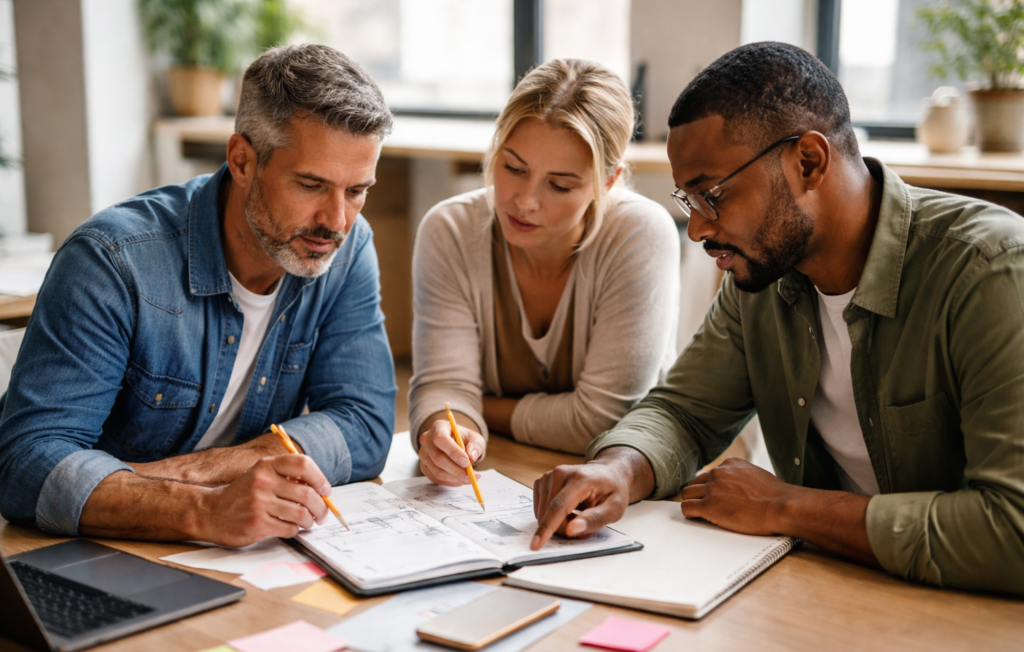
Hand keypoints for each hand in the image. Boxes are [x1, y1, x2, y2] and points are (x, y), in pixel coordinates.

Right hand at [196, 454, 330, 546]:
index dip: (320, 478)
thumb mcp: (261, 476)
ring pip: (301, 513)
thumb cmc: (243, 495)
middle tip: (323, 514)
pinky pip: (289, 528)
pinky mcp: (257, 523)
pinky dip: (295, 530)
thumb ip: (287, 478)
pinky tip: (292, 528)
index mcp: (267, 466)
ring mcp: (259, 503)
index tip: (325, 490)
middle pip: (307, 493)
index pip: (303, 464)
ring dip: (310, 520)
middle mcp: (263, 481)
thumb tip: (321, 490)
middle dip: (321, 507)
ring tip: (309, 522)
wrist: (212, 513)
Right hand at [418, 418, 484, 485]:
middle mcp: (427, 440)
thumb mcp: (475, 438)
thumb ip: (476, 445)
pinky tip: (460, 480)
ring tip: (469, 479)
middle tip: (471, 476)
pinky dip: (450, 482)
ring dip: (455, 478)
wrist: (455, 443)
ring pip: (437, 471)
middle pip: (438, 458)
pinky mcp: (424, 466)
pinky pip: (436, 478)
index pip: (441, 439)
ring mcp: (423, 454)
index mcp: (439, 427)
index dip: (453, 452)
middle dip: (456, 470)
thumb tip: (471, 457)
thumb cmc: (464, 439)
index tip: (467, 462)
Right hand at [531, 459, 633, 550]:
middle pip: (549, 513)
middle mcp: (560, 474)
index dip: (547, 528)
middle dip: (563, 528)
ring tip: (578, 513)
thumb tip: (572, 530)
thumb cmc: (613, 490)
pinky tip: (567, 509)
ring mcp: (549, 475)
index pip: (558, 507)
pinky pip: (541, 508)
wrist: (608, 472)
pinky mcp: (543, 480)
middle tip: (583, 525)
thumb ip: (594, 520)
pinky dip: (552, 515)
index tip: (536, 545)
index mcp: (579, 480)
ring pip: (543, 512)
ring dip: (558, 521)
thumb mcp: (614, 508)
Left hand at [680, 457, 791, 534]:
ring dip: (693, 503)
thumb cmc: (776, 497)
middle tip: (707, 507)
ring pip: (687, 494)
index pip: (710, 474)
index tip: (715, 497)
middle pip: (696, 483)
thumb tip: (736, 488)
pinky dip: (690, 514)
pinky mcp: (708, 505)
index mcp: (730, 464)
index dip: (710, 487)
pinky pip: (687, 508)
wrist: (781, 507)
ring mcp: (712, 488)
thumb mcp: (756, 476)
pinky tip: (697, 518)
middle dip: (700, 495)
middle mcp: (718, 472)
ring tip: (702, 514)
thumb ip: (741, 478)